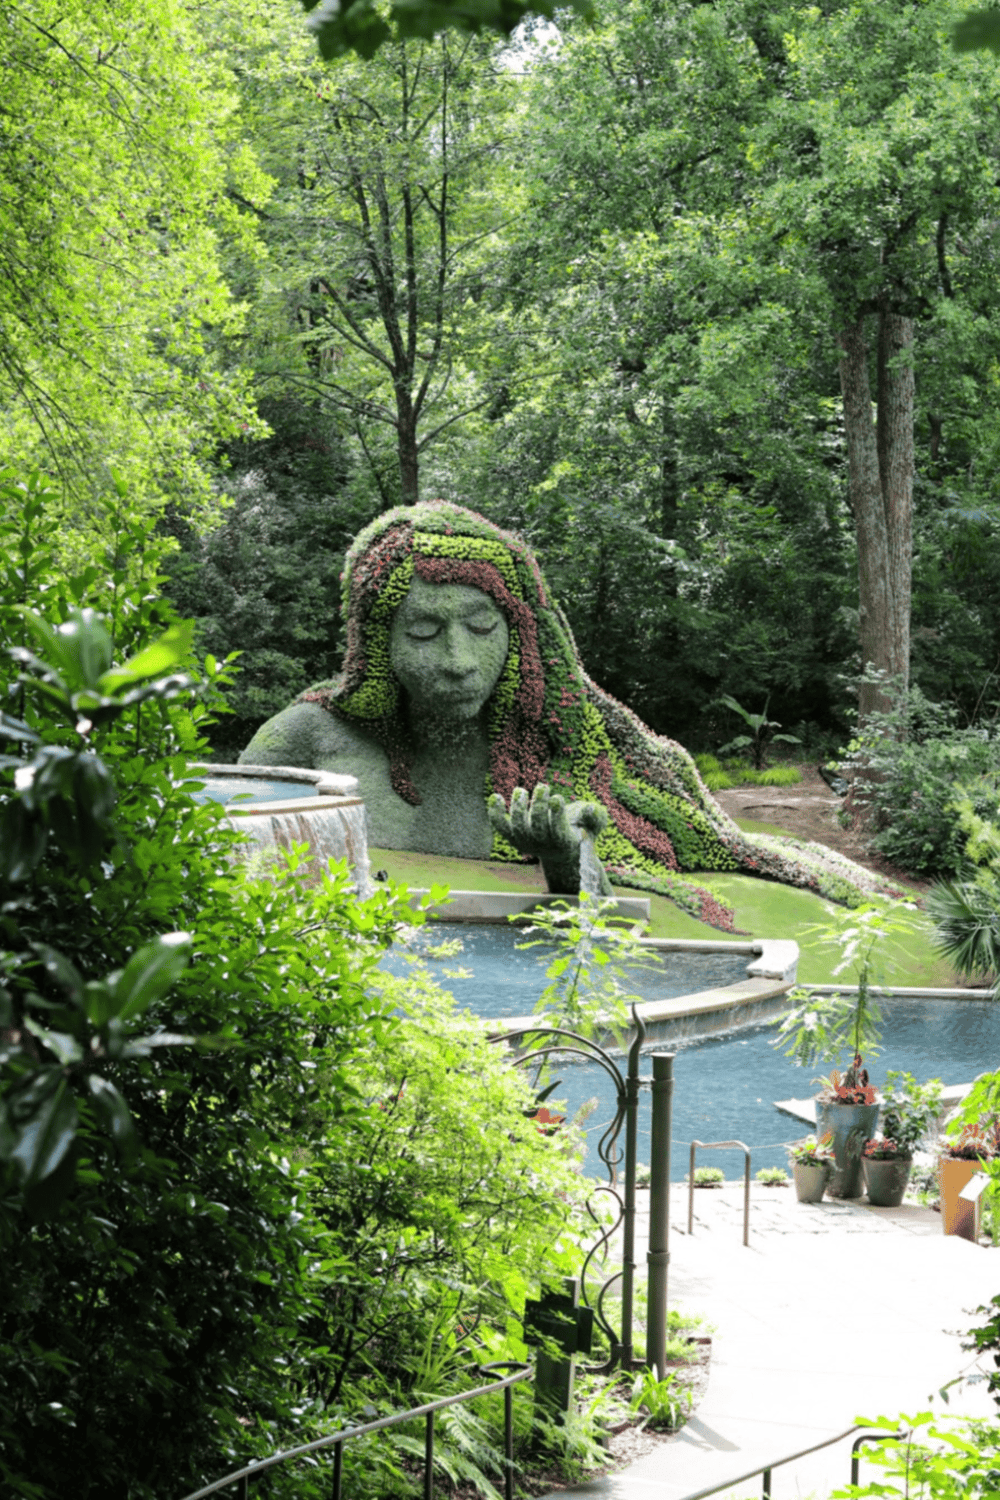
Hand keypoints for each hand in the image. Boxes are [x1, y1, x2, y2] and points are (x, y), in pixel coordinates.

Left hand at [488, 784, 611, 894]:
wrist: (560, 849)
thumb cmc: (580, 829)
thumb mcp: (593, 823)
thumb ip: (595, 815)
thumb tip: (589, 808)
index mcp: (565, 842)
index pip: (558, 831)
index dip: (556, 815)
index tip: (557, 798)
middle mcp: (543, 845)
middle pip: (537, 827)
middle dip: (538, 806)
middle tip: (542, 787)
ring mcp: (526, 841)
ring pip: (518, 827)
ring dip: (518, 807)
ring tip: (521, 790)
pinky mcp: (513, 836)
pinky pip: (501, 826)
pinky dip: (495, 812)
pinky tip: (495, 796)